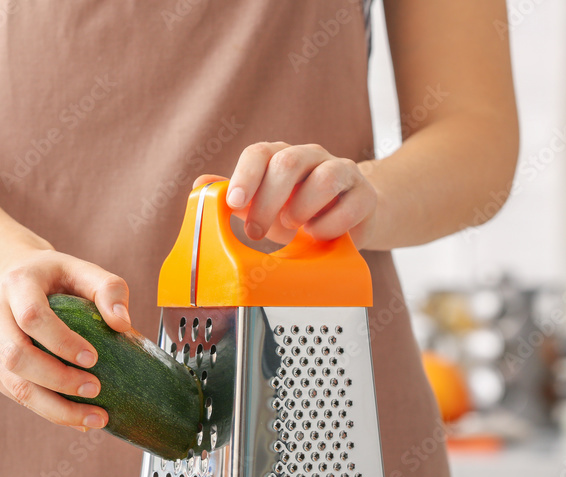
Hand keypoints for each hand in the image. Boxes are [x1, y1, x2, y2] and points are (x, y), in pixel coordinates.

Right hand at [0, 249, 131, 429]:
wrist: (10, 278)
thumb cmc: (56, 278)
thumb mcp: (84, 271)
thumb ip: (110, 290)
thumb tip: (123, 324)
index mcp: (16, 284)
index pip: (32, 318)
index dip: (61, 342)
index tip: (93, 359)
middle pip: (17, 357)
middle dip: (59, 380)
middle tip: (96, 390)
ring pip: (14, 385)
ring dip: (55, 408)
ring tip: (93, 419)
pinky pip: (13, 394)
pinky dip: (46, 410)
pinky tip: (76, 417)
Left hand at [196, 142, 376, 246]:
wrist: (346, 221)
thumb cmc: (296, 212)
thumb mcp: (261, 206)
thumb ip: (235, 195)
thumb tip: (201, 184)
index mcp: (280, 156)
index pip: (259, 152)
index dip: (245, 176)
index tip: (234, 203)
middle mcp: (310, 156)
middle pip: (287, 162)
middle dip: (267, 202)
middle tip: (256, 233)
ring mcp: (341, 171)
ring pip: (324, 178)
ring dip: (300, 210)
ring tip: (292, 229)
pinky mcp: (365, 194)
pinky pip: (349, 206)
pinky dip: (328, 227)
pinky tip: (319, 235)